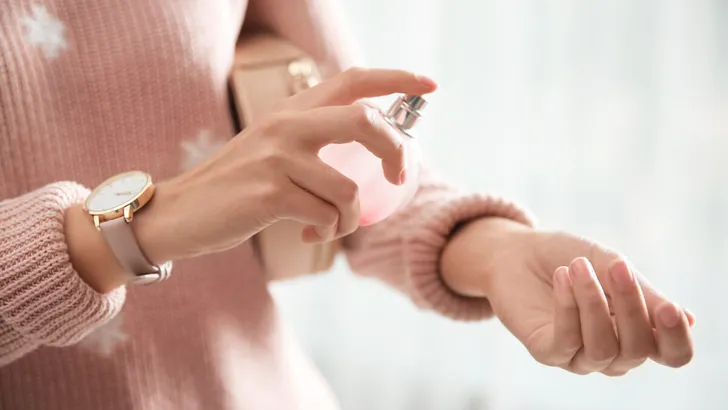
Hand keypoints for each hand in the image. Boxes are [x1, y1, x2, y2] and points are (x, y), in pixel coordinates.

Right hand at [135, 68, 436, 262]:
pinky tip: (308, 237)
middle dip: (395, 152)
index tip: (429, 86)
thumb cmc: (234, 187)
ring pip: (348, 190)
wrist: (178, 214)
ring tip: (331, 228)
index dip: (395, 79)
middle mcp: (286, 125)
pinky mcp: (269, 192)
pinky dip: (327, 234)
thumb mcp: (272, 150)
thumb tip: (369, 148)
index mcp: (291, 110)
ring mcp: (277, 157)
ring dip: (349, 220)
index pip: (352, 79)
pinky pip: (326, 217)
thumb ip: (313, 141)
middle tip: (398, 178)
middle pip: (364, 122)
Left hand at [441, 218, 694, 375]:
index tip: (672, 310)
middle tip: (617, 266)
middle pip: (638, 349)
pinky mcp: (546, 352)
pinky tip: (562, 277)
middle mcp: (611, 352)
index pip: (671, 354)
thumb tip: (688, 318)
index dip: (677, 339)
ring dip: (592, 302)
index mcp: (636, 332)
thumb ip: (642, 292)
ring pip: (602, 347)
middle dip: (631, 306)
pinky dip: (567, 306)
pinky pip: (565, 341)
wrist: (516, 252)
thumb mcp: (610, 265)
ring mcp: (578, 356)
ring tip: (577, 265)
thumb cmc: (568, 257)